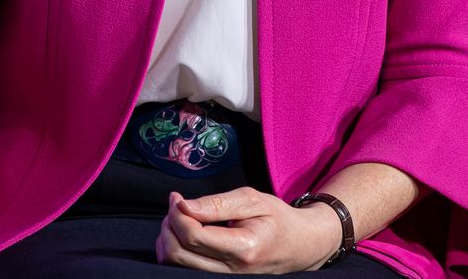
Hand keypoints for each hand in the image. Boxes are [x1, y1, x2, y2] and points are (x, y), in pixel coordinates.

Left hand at [155, 187, 340, 273]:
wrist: (298, 246)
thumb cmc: (277, 220)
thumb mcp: (252, 201)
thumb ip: (216, 204)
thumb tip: (183, 205)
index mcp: (243, 247)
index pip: (193, 236)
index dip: (177, 213)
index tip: (177, 197)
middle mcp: (232, 271)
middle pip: (178, 255)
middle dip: (169, 226)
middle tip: (177, 206)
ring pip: (176, 266)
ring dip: (168, 239)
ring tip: (181, 219)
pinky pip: (184, 270)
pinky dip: (175, 251)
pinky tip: (185, 234)